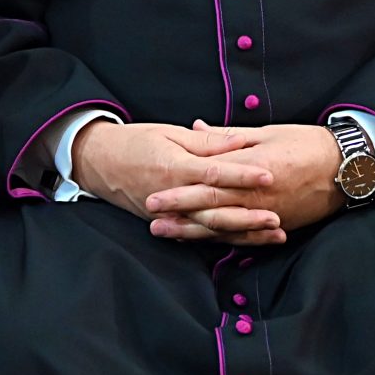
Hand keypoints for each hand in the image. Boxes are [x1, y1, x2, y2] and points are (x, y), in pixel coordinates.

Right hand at [72, 120, 278, 239]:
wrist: (97, 162)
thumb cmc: (134, 142)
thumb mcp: (169, 133)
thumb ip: (206, 142)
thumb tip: (240, 142)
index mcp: (173, 168)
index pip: (214, 174)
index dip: (243, 175)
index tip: (269, 176)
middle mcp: (171, 196)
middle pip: (215, 210)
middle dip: (248, 216)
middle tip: (277, 218)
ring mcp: (167, 215)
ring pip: (211, 229)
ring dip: (243, 233)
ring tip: (273, 234)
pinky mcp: (166, 223)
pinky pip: (198, 234)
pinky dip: (224, 239)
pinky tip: (247, 242)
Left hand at [145, 122, 346, 242]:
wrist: (348, 168)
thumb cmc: (307, 143)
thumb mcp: (266, 132)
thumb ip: (227, 136)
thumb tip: (196, 128)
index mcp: (252, 167)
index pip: (208, 179)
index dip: (180, 187)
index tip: (154, 191)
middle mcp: (256, 194)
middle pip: (210, 205)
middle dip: (178, 211)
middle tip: (151, 214)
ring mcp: (266, 213)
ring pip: (223, 226)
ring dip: (192, 230)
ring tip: (166, 233)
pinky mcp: (277, 224)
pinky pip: (244, 236)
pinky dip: (220, 240)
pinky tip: (201, 242)